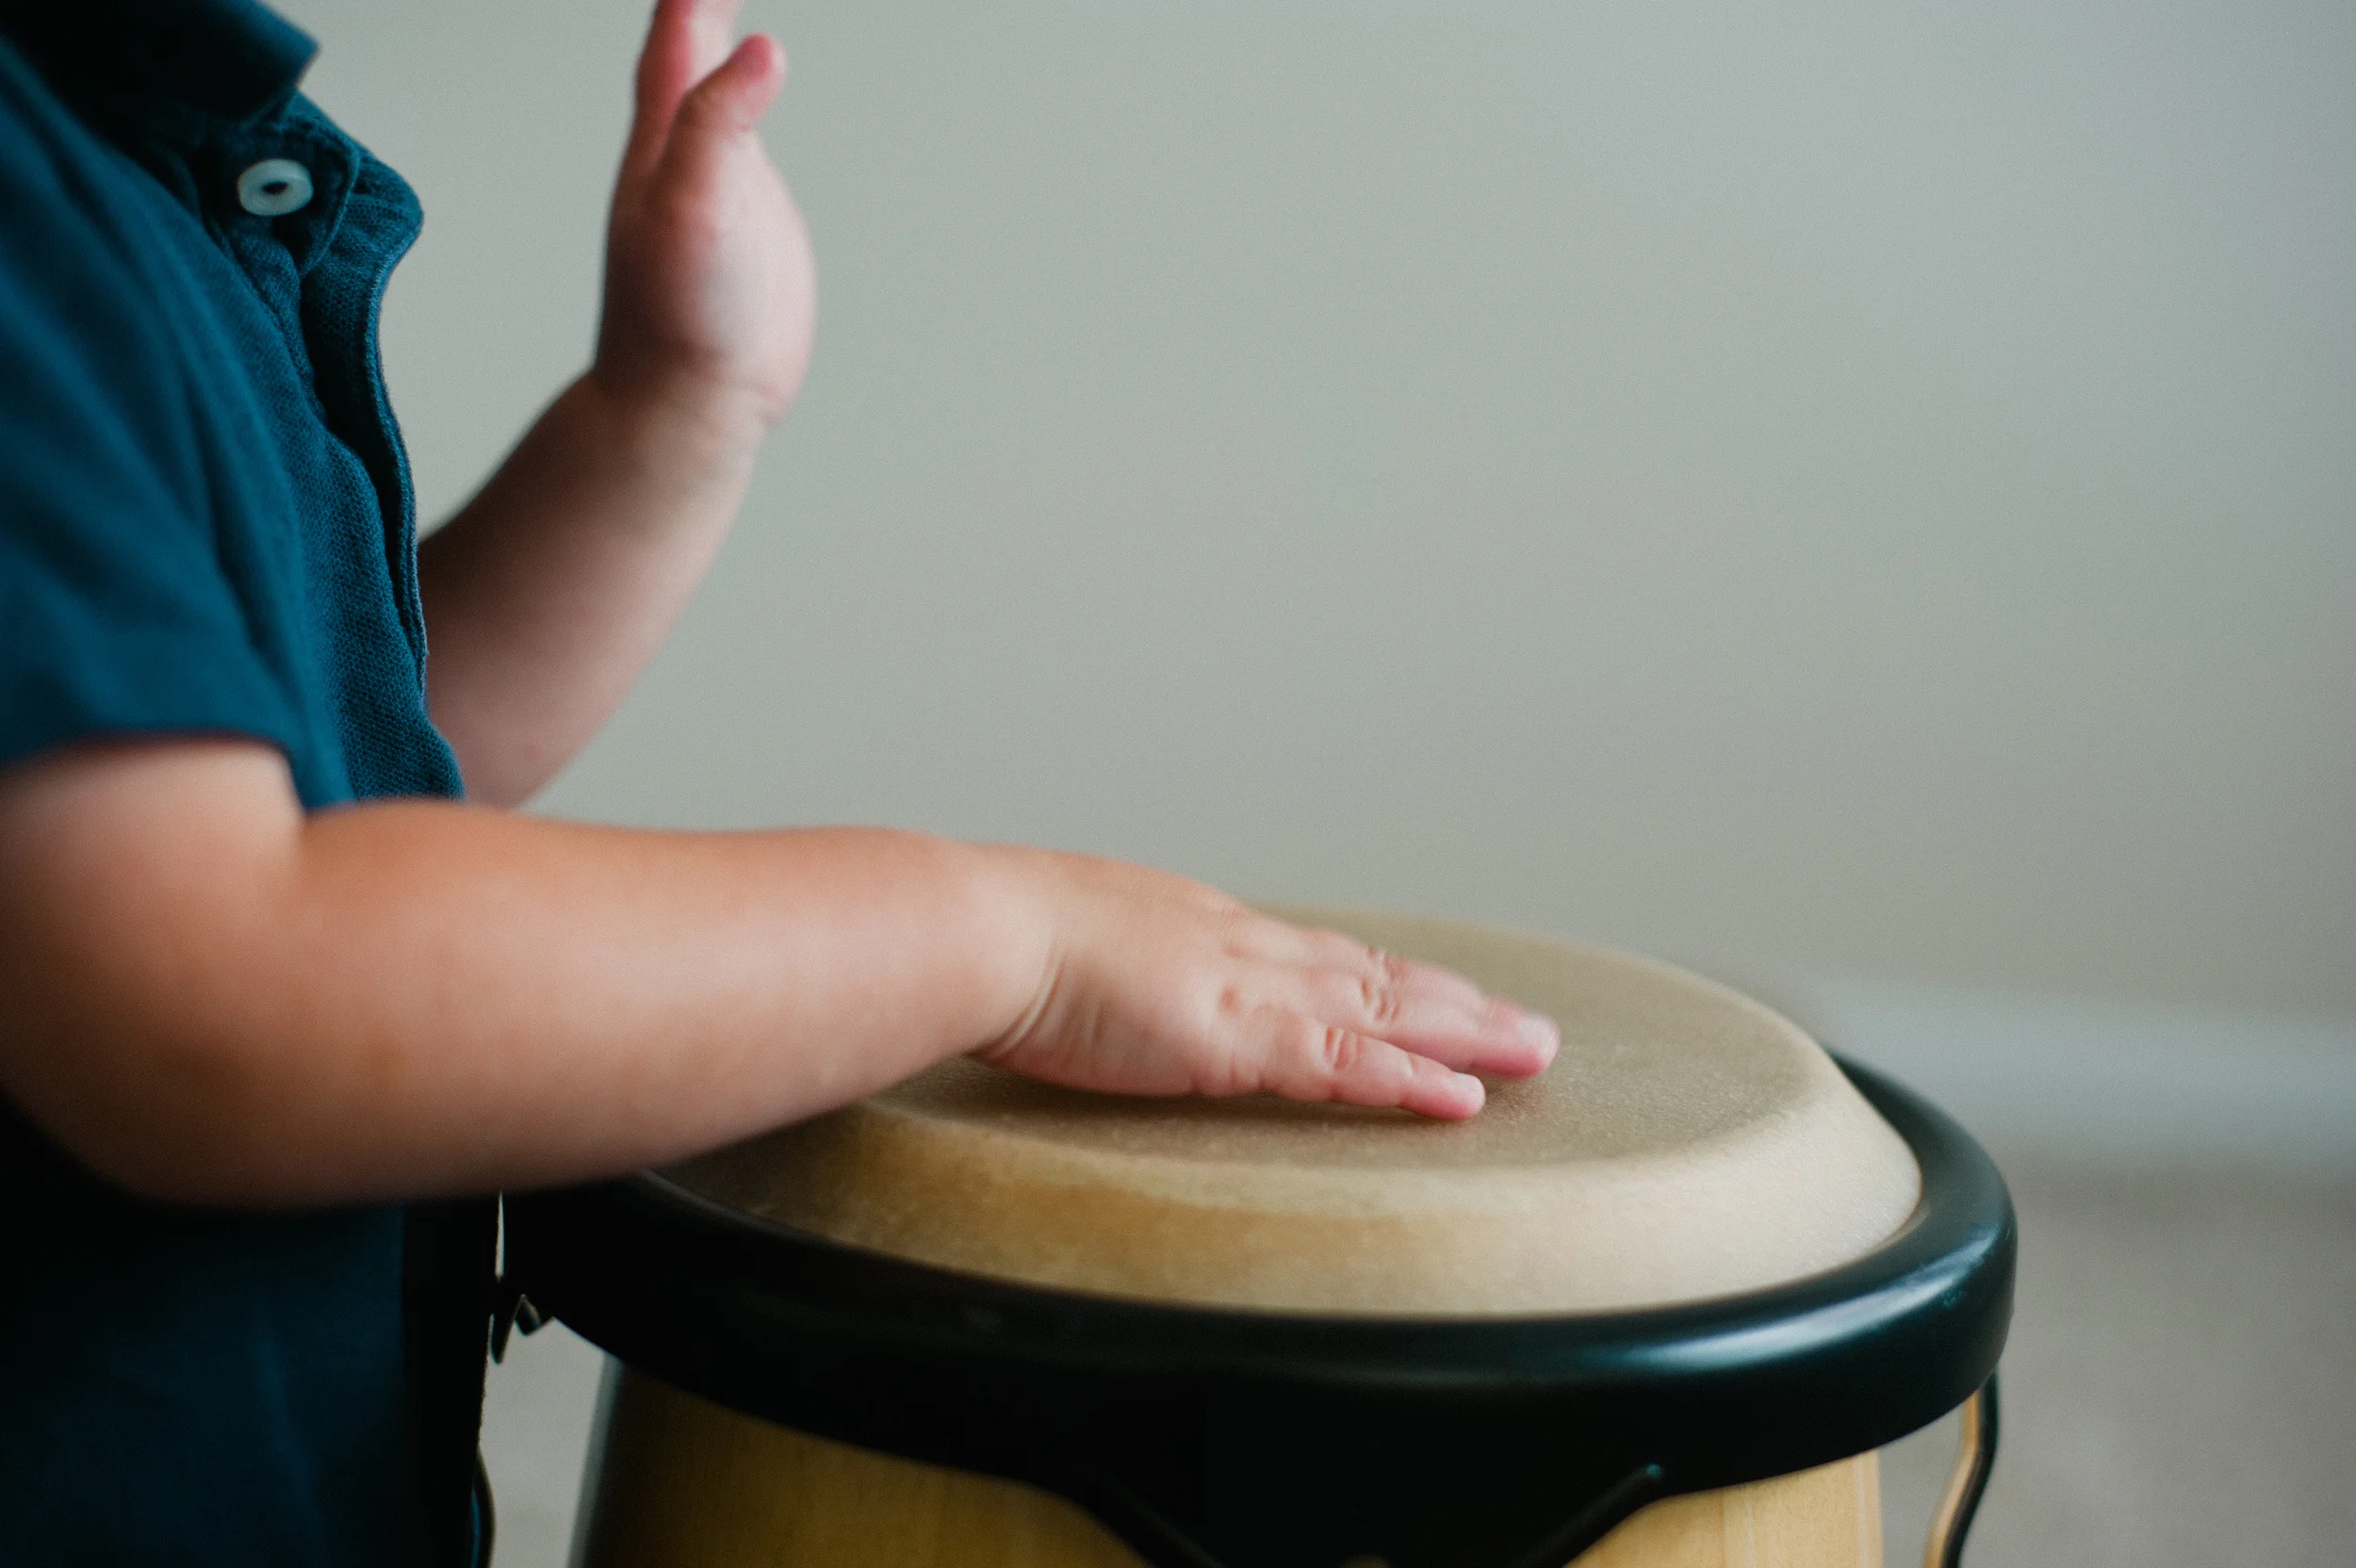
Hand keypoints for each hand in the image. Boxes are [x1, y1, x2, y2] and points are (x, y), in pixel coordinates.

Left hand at [596, 0, 815, 434]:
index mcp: (663, 136)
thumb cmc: (678, 315)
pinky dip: (748, 100)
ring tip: (722, 0)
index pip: (675, 29)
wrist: (690, 401)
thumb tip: (761, 50)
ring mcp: (718, 186)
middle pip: (685, 46)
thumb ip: (720, 124)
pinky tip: (753, 95)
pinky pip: (745, 142)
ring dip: (717, 38)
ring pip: (713, 90)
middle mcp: (684, 151)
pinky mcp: (750, 225)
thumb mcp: (696, 206)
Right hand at [978, 853, 1558, 1119]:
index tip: (1433, 993)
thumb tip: (1074, 989)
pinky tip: (1462, 1101)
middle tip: (1524, 1027)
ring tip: (1531, 1053)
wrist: (976, 930)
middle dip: (1453, 1004)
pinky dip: (1406, 1082)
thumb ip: (1091, 974)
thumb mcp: (1058, 954)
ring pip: (1382, 1011)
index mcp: (1200, 928)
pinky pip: (1342, 1066)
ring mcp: (1245, 990)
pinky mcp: (1234, 1039)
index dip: (1382, 978)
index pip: (1314, 956)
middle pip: (1373, 974)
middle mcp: (1241, 947)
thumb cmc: (990, 944)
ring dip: (1463, 1034)